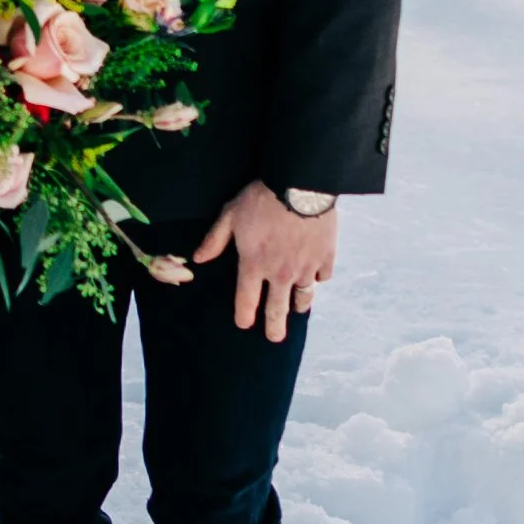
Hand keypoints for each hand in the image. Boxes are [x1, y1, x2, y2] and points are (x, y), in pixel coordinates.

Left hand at [192, 181, 337, 342]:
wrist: (300, 185)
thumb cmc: (261, 198)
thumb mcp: (231, 215)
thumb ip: (215, 240)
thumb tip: (198, 258)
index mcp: (254, 264)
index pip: (246, 299)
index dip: (244, 315)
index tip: (244, 324)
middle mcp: (279, 273)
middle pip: (277, 309)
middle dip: (274, 327)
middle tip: (275, 338)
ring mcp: (305, 267)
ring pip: (303, 296)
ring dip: (299, 305)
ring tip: (297, 311)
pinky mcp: (325, 257)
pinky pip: (323, 276)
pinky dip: (318, 278)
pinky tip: (315, 276)